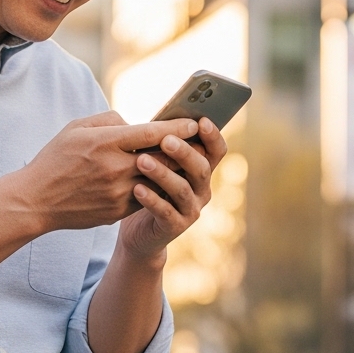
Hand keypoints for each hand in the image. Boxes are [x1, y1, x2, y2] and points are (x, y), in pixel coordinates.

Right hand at [14, 111, 199, 232]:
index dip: (176, 127)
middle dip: (183, 149)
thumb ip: (111, 120)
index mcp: (105, 142)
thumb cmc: (56, 158)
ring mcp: (118, 193)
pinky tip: (164, 180)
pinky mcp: (117, 211)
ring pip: (158, 180)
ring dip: (173, 170)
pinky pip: (146, 196)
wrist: (35, 201)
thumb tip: (138, 125)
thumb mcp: (77, 127)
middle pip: (162, 157)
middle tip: (200, 141)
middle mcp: (115, 168)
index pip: (151, 133)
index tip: (194, 122)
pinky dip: (156, 187)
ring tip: (188, 160)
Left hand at [121, 117, 228, 262]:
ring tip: (141, 161)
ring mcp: (191, 209)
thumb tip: (161, 119)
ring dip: (163, 174)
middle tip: (165, 140)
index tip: (201, 121)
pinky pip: (166, 212)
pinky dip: (152, 199)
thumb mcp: (158, 164)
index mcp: (201, 170)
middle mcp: (202, 189)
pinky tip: (137, 188)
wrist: (139, 232)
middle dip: (184, 152)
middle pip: (201, 168)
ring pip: (182, 189)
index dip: (213, 136)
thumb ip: (163, 146)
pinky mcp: (175, 227)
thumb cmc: (148, 188)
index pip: (216, 151)